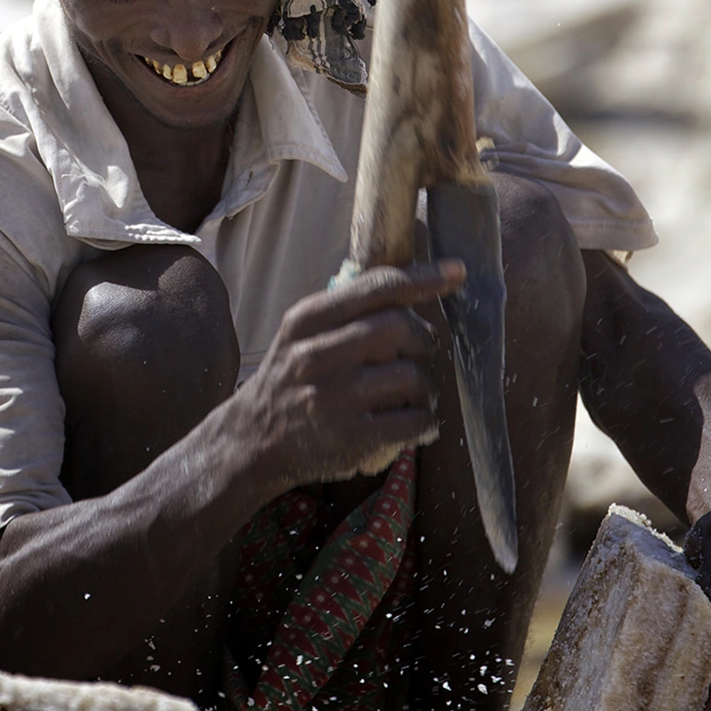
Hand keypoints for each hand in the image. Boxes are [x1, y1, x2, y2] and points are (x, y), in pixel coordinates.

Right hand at [233, 258, 465, 491]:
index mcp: (307, 320)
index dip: (423, 278)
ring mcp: (333, 397)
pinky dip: (427, 421)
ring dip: (428, 385)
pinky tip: (419, 423)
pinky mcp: (349, 437)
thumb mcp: (301, 334)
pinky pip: (413, 421)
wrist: (254, 438)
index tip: (456, 271)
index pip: (376, 287)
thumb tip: (409, 288)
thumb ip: (345, 310)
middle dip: (424, 338)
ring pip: (412, 376)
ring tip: (419, 392)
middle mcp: (316, 354)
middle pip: (398, 327)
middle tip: (422, 351)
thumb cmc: (291, 378)